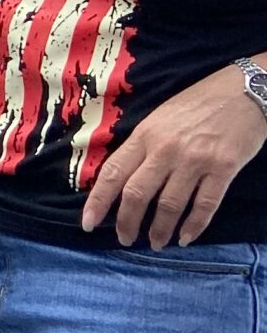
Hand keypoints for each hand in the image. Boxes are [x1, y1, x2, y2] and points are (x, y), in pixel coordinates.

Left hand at [79, 65, 266, 246]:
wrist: (245, 90)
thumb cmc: (199, 102)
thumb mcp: (161, 118)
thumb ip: (143, 146)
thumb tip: (123, 178)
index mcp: (145, 135)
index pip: (113, 173)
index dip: (97, 201)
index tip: (86, 223)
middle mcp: (166, 149)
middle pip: (137, 194)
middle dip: (127, 223)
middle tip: (125, 240)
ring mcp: (195, 160)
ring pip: (169, 205)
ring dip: (160, 230)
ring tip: (156, 243)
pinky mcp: (223, 168)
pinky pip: (204, 205)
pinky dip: (193, 226)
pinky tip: (185, 238)